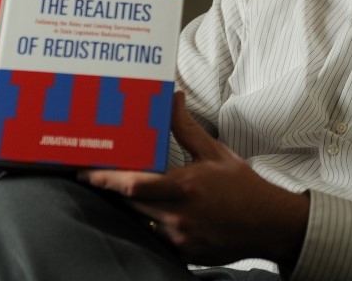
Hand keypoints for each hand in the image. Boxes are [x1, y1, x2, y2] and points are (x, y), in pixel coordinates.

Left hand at [79, 92, 309, 269]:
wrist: (267, 222)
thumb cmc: (241, 184)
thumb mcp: (215, 151)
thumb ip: (187, 128)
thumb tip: (173, 98)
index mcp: (184, 186)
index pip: (134, 184)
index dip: (105, 179)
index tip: (85, 172)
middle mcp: (178, 214)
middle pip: (130, 203)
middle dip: (111, 191)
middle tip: (94, 178)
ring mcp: (179, 237)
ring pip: (140, 221)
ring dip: (128, 206)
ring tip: (118, 192)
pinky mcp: (184, 253)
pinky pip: (155, 240)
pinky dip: (148, 225)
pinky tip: (149, 213)